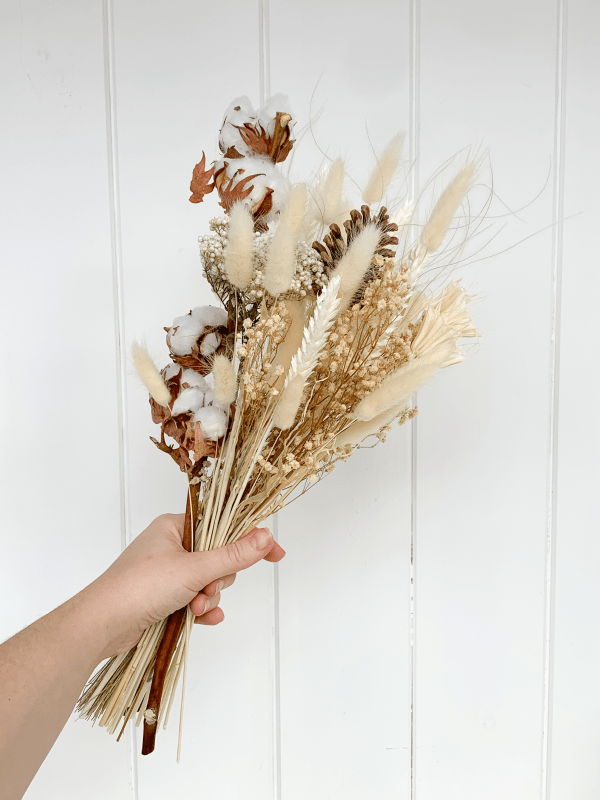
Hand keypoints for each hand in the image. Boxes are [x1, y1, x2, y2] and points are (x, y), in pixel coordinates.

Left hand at [86, 514, 285, 658]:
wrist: (102, 625)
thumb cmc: (140, 587)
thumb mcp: (194, 569)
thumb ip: (233, 555)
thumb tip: (265, 537)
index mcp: (174, 527)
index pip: (221, 526)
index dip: (248, 540)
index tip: (275, 554)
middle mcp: (169, 546)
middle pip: (216, 558)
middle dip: (217, 579)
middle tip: (207, 590)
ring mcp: (165, 573)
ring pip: (206, 582)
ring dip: (207, 597)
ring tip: (195, 609)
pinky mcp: (161, 597)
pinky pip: (193, 599)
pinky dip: (200, 610)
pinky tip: (202, 620)